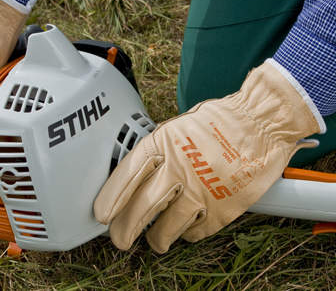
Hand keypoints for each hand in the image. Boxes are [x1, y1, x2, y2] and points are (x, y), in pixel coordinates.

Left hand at [94, 59, 323, 252]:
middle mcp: (178, 168)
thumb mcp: (178, 127)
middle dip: (126, 228)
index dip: (112, 198)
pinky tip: (185, 231)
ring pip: (167, 226)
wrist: (262, 121)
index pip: (127, 175)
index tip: (102, 214)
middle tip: (120, 239)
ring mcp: (201, 190)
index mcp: (163, 144)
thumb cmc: (220, 121)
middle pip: (142, 206)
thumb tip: (137, 177)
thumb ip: (158, 152)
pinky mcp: (223, 207)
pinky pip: (196, 231)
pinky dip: (188, 234)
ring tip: (155, 242)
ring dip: (157, 238)